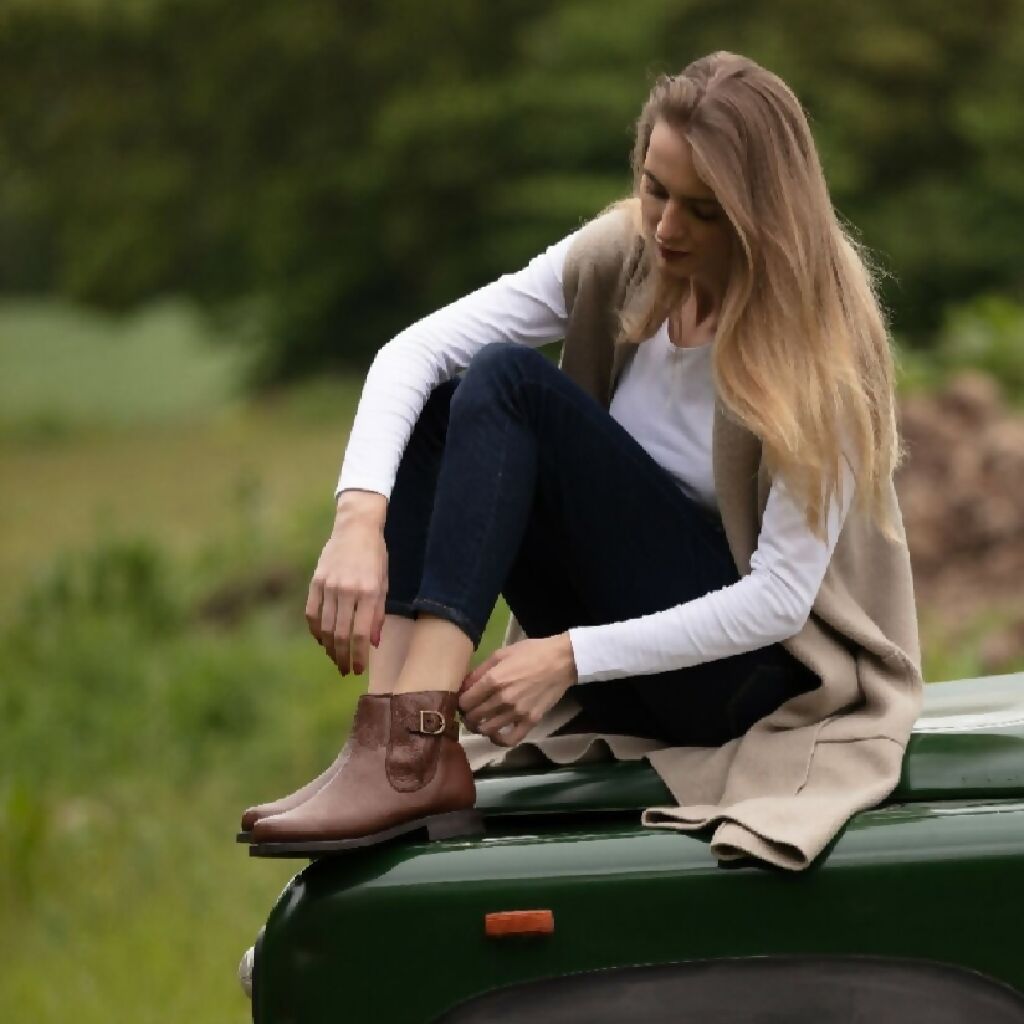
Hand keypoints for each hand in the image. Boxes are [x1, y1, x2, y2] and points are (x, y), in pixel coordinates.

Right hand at [305, 492, 388, 674]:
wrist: (356, 527)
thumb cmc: (375, 556)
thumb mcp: (384, 582)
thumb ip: (378, 613)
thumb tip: (373, 643)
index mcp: (368, 591)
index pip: (360, 633)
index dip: (358, 655)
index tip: (359, 669)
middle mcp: (347, 590)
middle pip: (341, 634)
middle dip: (343, 657)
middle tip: (345, 670)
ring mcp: (329, 585)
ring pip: (325, 627)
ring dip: (329, 647)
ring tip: (335, 658)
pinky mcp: (316, 581)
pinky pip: (312, 612)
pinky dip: (315, 630)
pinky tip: (321, 640)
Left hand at [458, 633, 578, 747]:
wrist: (561, 661)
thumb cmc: (530, 652)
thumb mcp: (501, 654)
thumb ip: (480, 671)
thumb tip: (464, 686)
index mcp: (493, 680)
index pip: (464, 702)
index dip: (460, 702)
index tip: (464, 700)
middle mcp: (503, 699)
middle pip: (473, 717)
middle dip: (467, 715)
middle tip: (471, 711)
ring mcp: (517, 712)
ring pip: (486, 730)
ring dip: (479, 727)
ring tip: (482, 721)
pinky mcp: (530, 721)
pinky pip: (509, 740)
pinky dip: (498, 740)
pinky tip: (496, 733)